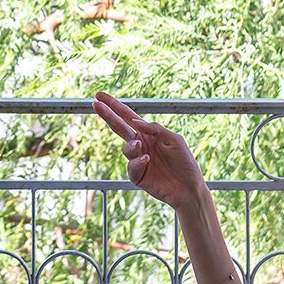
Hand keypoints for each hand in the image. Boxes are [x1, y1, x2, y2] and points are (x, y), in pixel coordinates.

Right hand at [94, 91, 209, 213]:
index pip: (127, 116)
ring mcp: (137, 160)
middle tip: (95, 104)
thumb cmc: (184, 162)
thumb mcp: (174, 140)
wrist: (189, 188)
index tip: (99, 95)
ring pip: (126, 148)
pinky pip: (132, 167)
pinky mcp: (137, 176)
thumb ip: (155, 129)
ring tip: (140, 146)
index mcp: (148, 133)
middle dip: (107, 115)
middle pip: (118, 127)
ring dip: (131, 146)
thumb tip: (134, 121)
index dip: (114, 105)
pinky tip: (147, 160)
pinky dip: (138, 162)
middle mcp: (140, 145)